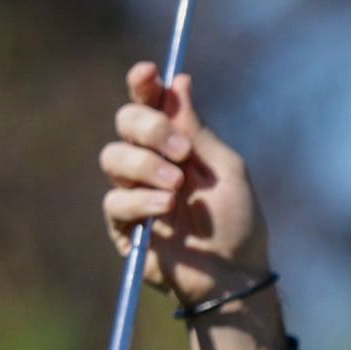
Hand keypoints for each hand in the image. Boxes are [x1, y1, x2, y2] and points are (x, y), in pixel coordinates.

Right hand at [103, 65, 281, 343]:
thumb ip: (198, 129)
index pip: (149, 102)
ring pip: (113, 157)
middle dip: (149, 128)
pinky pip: (116, 201)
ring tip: (177, 187)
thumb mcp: (225, 169)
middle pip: (125, 122)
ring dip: (145, 166)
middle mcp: (149, 160)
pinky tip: (166, 210)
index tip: (148, 74)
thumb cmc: (237, 223)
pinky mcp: (123, 226)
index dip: (143, 84)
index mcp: (175, 141)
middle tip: (181, 149)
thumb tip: (179, 81)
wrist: (233, 275)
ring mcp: (133, 192)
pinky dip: (141, 201)